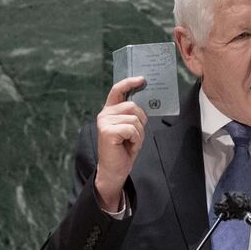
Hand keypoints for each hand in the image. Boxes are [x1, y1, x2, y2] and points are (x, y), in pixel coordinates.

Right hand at [95, 76, 147, 211]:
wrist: (114, 170)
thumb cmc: (123, 149)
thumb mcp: (130, 128)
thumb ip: (133, 114)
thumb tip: (145, 102)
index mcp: (110, 111)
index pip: (117, 90)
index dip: (129, 83)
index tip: (142, 79)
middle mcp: (105, 114)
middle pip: (133, 106)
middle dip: (141, 121)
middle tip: (135, 135)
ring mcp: (105, 122)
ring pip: (134, 118)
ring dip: (139, 133)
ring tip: (131, 142)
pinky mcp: (108, 131)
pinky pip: (132, 129)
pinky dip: (136, 139)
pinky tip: (129, 145)